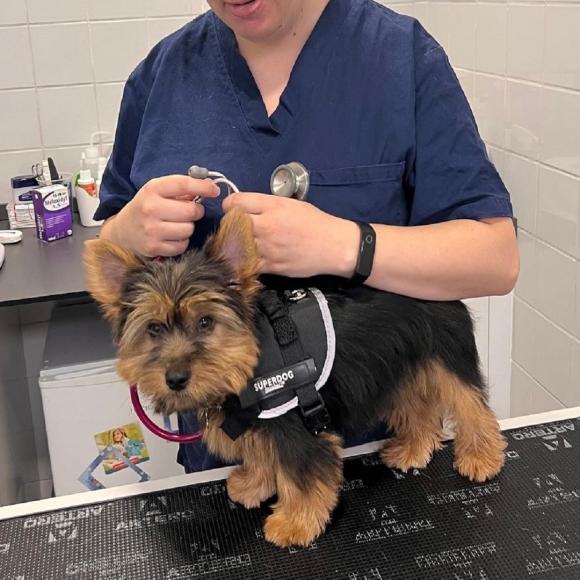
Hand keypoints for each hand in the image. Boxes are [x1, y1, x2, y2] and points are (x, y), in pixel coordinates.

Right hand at [103, 176, 218, 256]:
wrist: (122, 232)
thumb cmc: (146, 208)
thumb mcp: (158, 192)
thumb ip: (182, 188)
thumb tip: (210, 186)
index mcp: (152, 189)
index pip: (183, 184)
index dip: (203, 187)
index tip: (214, 190)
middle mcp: (150, 208)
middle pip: (191, 211)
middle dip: (196, 212)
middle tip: (190, 212)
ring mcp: (151, 229)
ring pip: (189, 229)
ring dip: (188, 228)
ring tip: (176, 225)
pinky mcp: (153, 247)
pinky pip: (182, 245)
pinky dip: (181, 242)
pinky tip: (171, 237)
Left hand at [222, 193, 359, 277]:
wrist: (334, 246)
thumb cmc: (315, 222)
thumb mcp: (291, 204)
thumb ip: (266, 205)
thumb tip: (246, 208)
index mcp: (273, 207)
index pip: (236, 202)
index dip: (230, 205)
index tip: (233, 209)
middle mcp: (268, 226)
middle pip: (232, 223)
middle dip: (231, 223)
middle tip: (236, 227)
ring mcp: (268, 248)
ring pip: (237, 244)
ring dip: (236, 243)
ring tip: (243, 242)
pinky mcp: (271, 266)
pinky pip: (248, 262)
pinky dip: (246, 259)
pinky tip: (250, 256)